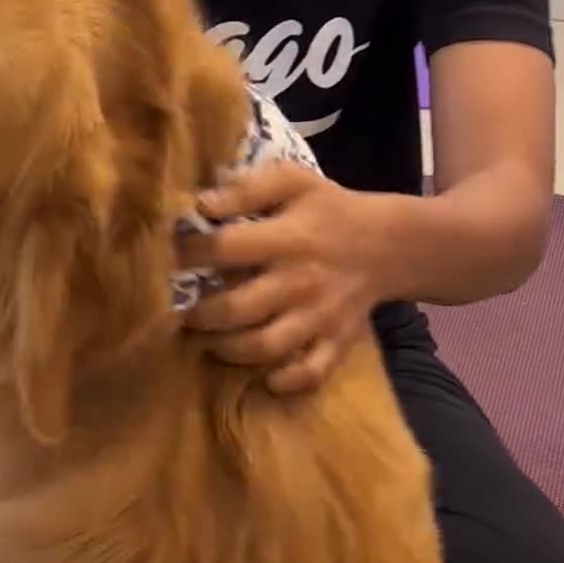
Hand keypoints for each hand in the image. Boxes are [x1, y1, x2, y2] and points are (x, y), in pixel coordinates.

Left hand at [178, 162, 386, 393]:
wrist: (389, 244)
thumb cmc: (328, 210)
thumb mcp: (293, 181)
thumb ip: (247, 188)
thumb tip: (201, 204)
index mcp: (288, 237)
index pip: (224, 248)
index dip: (189, 252)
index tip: (174, 256)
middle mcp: (299, 281)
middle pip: (236, 308)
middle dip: (198, 315)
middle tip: (184, 312)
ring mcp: (318, 317)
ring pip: (264, 347)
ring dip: (227, 350)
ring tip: (209, 340)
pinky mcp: (336, 342)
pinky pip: (309, 373)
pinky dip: (284, 381)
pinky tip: (264, 377)